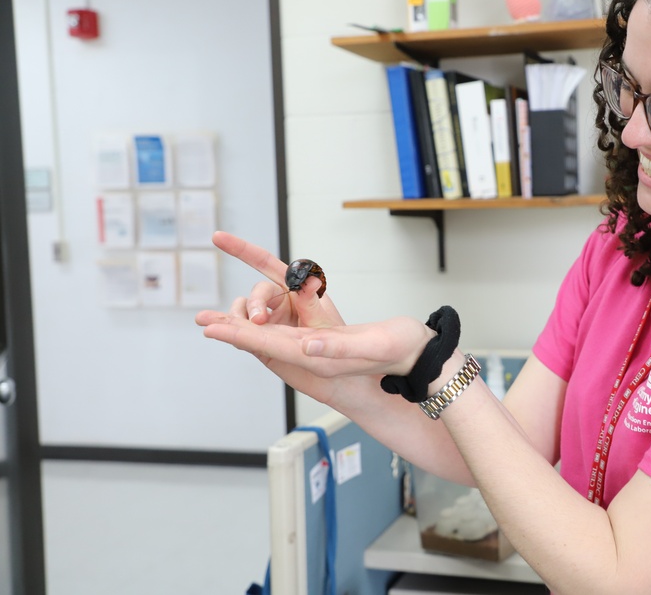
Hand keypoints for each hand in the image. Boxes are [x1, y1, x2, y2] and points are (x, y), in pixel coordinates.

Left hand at [194, 232, 432, 403]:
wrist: (419, 361)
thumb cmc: (400, 352)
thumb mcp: (371, 346)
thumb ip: (336, 348)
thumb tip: (305, 345)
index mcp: (319, 357)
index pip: (269, 345)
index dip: (239, 334)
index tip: (211, 327)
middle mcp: (314, 356)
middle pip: (264, 342)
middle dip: (232, 330)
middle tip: (202, 319)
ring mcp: (319, 351)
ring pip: (274, 338)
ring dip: (246, 327)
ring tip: (220, 319)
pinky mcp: (328, 343)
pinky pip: (290, 333)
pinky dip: (270, 324)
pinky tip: (262, 319)